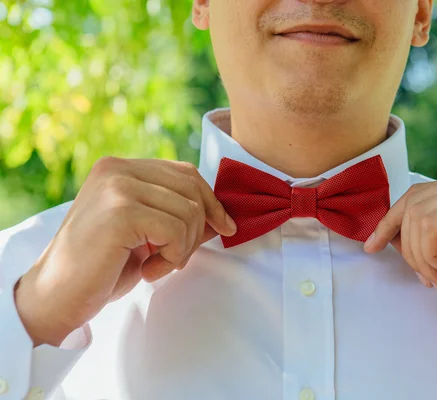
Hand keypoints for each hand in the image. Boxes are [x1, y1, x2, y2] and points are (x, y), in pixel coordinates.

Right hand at [14, 157, 236, 346]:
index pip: (185, 173)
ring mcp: (117, 187)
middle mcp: (117, 169)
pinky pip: (176, 230)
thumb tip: (225, 217)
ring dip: (183, 248)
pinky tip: (148, 271)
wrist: (57, 297)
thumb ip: (179, 216)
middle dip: (198, 228)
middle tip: (177, 258)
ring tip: (155, 266)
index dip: (211, 201)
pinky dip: (173, 257)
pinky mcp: (121, 211)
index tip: (225, 227)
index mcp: (120, 168)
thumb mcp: (147, 235)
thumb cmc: (103, 267)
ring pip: (189, 211)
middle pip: (192, 188)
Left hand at [364, 169, 436, 364]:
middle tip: (427, 278)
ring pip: (418, 214)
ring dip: (420, 257)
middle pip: (415, 200)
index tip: (372, 245)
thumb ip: (422, 232)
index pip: (420, 193)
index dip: (390, 220)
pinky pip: (430, 226)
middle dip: (407, 245)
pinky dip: (430, 256)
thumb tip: (385, 227)